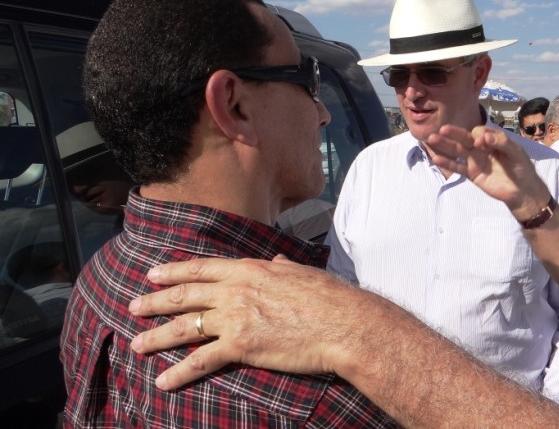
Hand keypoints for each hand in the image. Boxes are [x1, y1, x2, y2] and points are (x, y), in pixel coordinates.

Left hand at [128, 256, 360, 389]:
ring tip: (137, 344)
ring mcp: (235, 318)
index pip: (201, 268)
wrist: (342, 323)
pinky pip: (201, 361)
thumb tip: (276, 259)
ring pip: (184, 327)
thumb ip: (281, 266)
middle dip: (155, 301)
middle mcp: (235, 291)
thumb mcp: (302, 272)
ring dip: (156, 336)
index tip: (153, 274)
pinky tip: (163, 381)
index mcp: (250, 269)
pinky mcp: (240, 346)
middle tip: (133, 307)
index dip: (173, 271)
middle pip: (185, 295)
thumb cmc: (329, 297)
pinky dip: (179, 373)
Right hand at [425, 124, 550, 218]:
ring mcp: (475, 160)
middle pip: (465, 138)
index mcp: (492, 139)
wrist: (522, 191)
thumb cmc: (522, 168)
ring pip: (458, 150)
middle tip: (443, 129)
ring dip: (445, 145)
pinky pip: (458, 167)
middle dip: (454, 133)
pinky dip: (448, 163)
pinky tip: (436, 159)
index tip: (483, 143)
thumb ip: (501, 142)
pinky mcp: (472, 173)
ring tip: (432, 139)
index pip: (479, 132)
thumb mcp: (516, 152)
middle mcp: (481, 148)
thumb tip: (484, 138)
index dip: (479, 135)